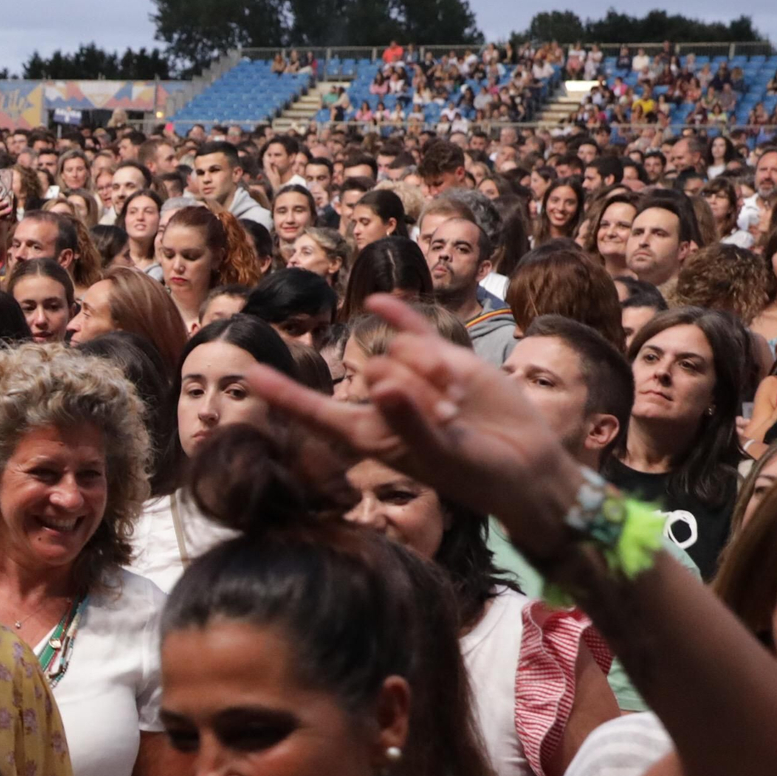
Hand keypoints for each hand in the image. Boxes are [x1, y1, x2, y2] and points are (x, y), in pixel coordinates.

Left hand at [243, 296, 580, 552]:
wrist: (525, 462)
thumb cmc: (477, 474)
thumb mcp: (443, 454)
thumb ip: (412, 424)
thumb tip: (382, 387)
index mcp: (370, 437)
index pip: (316, 412)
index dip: (285, 394)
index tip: (251, 375)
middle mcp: (383, 404)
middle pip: (374, 371)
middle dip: (414, 389)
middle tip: (447, 418)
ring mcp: (412, 377)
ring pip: (401, 350)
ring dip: (434, 372)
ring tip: (458, 404)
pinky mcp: (442, 358)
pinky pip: (410, 328)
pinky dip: (396, 313)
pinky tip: (375, 302)